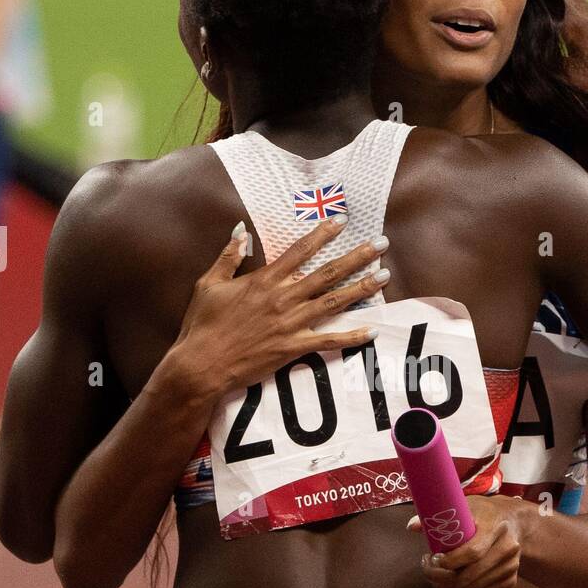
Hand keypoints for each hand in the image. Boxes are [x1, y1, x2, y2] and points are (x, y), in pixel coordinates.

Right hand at [171, 217, 387, 400]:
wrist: (201, 365)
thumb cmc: (202, 325)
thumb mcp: (208, 284)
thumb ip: (228, 256)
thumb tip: (240, 229)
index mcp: (263, 280)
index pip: (300, 251)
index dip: (323, 234)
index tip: (343, 221)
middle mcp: (282, 298)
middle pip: (327, 273)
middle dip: (357, 257)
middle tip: (381, 244)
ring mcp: (290, 324)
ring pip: (334, 302)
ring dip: (362, 288)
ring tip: (385, 276)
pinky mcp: (293, 348)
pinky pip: (329, 341)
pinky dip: (351, 336)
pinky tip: (371, 331)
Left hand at [407, 495, 526, 587]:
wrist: (513, 522)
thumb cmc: (482, 512)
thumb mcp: (463, 505)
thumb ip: (438, 516)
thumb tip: (411, 526)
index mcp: (495, 526)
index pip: (472, 552)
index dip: (449, 561)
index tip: (432, 558)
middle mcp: (508, 548)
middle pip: (470, 575)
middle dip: (442, 578)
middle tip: (427, 570)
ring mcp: (511, 567)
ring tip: (434, 577)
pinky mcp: (510, 581)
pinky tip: (448, 584)